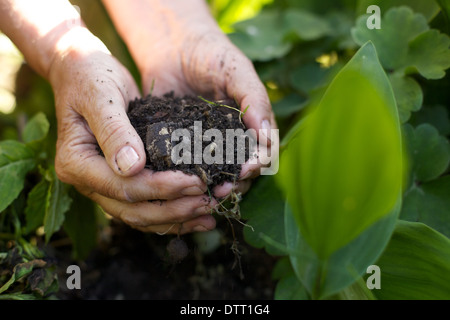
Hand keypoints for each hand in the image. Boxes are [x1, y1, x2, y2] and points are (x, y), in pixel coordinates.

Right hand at [49, 28, 217, 233]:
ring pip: (140, 215)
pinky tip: (198, 214)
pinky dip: (171, 213)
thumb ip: (114, 130)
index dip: (161, 188)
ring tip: (210, 214)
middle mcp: (87, 182)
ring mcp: (102, 185)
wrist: (82, 71)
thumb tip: (132, 167)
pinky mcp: (120, 182)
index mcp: (76, 163)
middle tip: (209, 202)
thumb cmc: (90, 76)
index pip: (123, 187)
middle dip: (174, 209)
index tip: (196, 182)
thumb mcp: (102, 96)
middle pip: (133, 209)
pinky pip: (145, 206)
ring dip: (177, 218)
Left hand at [102, 0, 277, 197]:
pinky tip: (181, 184)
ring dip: (213, 186)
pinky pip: (187, 165)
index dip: (257, 163)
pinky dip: (187, 177)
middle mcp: (232, 139)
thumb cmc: (212, 54)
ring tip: (204, 193)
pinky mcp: (181, 146)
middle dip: (235, 182)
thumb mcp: (236, 71)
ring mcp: (206, 144)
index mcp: (251, 124)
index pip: (262, 151)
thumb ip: (254, 100)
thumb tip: (268, 137)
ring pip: (216, 174)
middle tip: (222, 190)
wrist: (173, 47)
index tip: (246, 169)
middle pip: (241, 170)